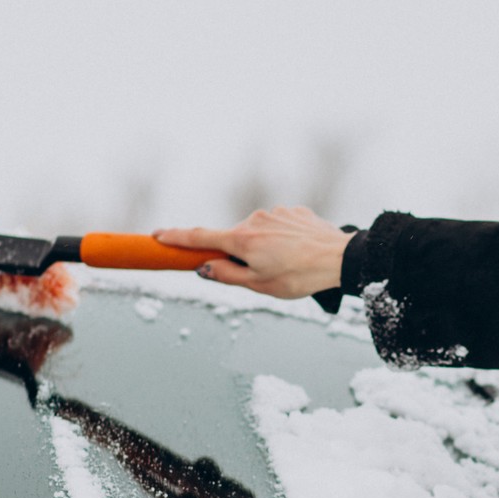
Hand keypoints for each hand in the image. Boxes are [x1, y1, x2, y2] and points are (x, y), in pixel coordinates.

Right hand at [152, 206, 349, 299]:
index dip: (175, 237)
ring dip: (264, 249)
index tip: (156, 235)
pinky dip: (282, 241)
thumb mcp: (259, 286)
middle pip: (233, 239)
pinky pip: (278, 228)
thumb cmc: (300, 277)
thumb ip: (227, 275)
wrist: (342, 258)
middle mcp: (254, 220)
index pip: (199, 237)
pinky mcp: (293, 211)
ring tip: (289, 266)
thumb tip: (203, 268)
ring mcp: (275, 212)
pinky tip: (300, 253)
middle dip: (238, 255)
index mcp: (242, 240)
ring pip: (258, 234)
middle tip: (262, 274)